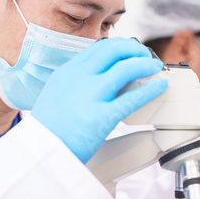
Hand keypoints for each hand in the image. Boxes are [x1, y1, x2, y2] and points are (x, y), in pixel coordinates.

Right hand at [32, 38, 167, 163]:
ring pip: (126, 68)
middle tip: (146, 57)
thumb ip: (77, 81)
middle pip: (115, 49)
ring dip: (146, 64)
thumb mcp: (57, 93)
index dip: (121, 46)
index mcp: (68, 72)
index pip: (99, 47)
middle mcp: (79, 78)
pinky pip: (133, 98)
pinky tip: (160, 87)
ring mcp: (90, 95)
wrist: (39, 153)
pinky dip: (151, 89)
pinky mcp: (102, 117)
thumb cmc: (49, 128)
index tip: (131, 51)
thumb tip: (102, 76)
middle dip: (136, 50)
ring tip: (155, 68)